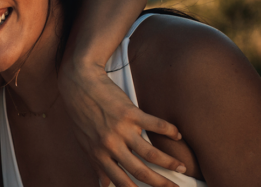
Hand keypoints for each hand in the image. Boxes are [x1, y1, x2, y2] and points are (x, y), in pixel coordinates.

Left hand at [59, 63, 185, 186]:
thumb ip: (96, 164)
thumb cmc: (81, 114)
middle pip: (141, 171)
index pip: (121, 181)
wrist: (78, 84)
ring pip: (151, 153)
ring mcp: (121, 130)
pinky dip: (169, 131)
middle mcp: (110, 145)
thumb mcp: (85, 143)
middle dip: (160, 183)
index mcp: (99, 155)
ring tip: (182, 166)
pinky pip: (155, 125)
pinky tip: (177, 136)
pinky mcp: (130, 113)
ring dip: (170, 162)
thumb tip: (104, 184)